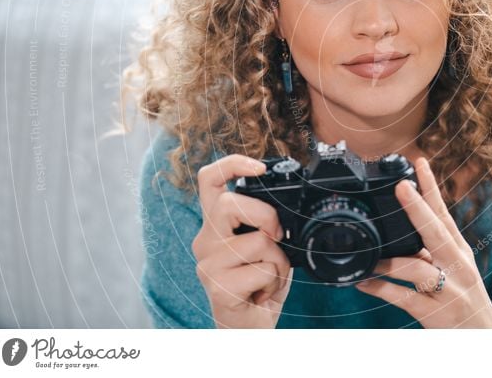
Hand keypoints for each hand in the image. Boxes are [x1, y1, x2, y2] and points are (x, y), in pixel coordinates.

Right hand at [191, 154, 292, 328]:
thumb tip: (286, 208)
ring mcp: (208, 265)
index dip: (232, 164)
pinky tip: (264, 293)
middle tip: (277, 237)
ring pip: (256, 240)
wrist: (250, 327)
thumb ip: (264, 223)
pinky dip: (275, 281)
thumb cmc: (259, 283)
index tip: (259, 167)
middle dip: (266, 216)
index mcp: (216, 225)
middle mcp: (205, 241)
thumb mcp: (264, 245)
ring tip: (271, 275)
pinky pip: (261, 271)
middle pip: (229, 204)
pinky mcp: (218, 288)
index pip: (209, 180)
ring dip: (279, 259)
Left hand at [355, 157, 491, 327]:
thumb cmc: (464, 301)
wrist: (484, 339)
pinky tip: (363, 282)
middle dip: (418, 208)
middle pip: (436, 231)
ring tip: (368, 256)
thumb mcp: (455, 270)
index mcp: (458, 251)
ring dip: (388, 261)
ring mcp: (450, 289)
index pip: (444, 213)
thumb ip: (432, 251)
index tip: (418, 162)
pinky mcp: (438, 314)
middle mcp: (457, 265)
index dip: (431, 187)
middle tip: (401, 186)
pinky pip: (404, 297)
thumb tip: (401, 232)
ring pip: (417, 267)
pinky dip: (381, 288)